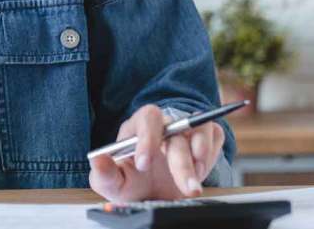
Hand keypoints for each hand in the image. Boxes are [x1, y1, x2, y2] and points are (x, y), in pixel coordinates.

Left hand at [89, 104, 224, 201]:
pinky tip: (201, 171)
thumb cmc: (131, 183)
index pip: (147, 118)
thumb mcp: (112, 183)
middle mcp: (164, 126)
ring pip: (201, 129)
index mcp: (138, 128)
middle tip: (186, 188)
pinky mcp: (204, 141)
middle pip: (177, 129)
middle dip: (181, 163)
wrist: (154, 195)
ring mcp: (186, 131)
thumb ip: (103, 173)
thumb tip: (98, 159)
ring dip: (202, 156)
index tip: (144, 165)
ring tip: (194, 183)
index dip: (147, 138)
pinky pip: (215, 135)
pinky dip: (212, 153)